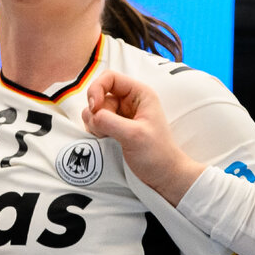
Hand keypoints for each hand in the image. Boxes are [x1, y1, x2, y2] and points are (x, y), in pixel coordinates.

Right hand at [82, 70, 202, 203]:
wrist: (163, 176)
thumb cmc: (156, 154)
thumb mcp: (134, 135)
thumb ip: (110, 121)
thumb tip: (91, 115)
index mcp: (139, 94)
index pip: (109, 77)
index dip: (97, 89)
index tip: (94, 107)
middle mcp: (129, 101)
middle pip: (98, 95)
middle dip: (96, 112)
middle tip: (105, 130)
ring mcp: (121, 115)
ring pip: (94, 110)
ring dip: (95, 123)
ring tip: (108, 137)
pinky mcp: (114, 128)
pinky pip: (95, 123)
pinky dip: (95, 131)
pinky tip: (106, 141)